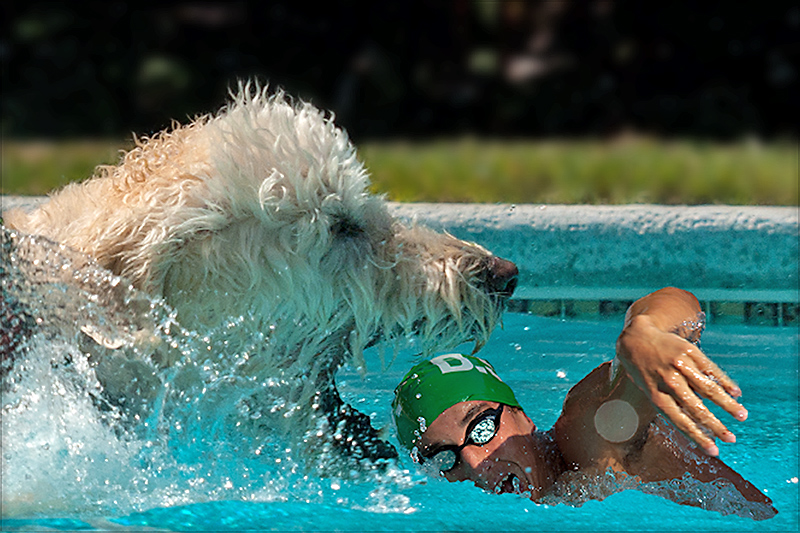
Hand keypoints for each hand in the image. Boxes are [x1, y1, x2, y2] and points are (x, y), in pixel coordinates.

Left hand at [616, 315, 746, 455]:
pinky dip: (725, 382)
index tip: (714, 451)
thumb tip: (695, 424)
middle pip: (697, 409)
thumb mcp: (647, 390)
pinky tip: (736, 393)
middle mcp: (668, 382)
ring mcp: (680, 366)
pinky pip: (711, 370)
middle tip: (732, 439)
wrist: (635, 337)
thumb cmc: (642, 370)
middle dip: (716, 426)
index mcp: (656, 395)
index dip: (698, 437)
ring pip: (708, 389)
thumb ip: (669, 404)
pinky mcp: (689, 352)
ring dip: (727, 405)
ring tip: (742, 416)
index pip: (680, 422)